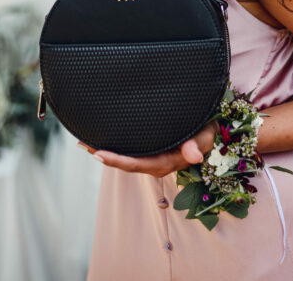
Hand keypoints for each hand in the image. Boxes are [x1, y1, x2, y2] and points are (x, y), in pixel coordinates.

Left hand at [76, 120, 218, 177]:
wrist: (207, 128)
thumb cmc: (206, 131)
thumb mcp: (206, 136)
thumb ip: (198, 144)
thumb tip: (193, 155)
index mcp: (167, 161)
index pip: (138, 164)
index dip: (118, 161)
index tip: (99, 154)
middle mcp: (156, 163)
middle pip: (127, 164)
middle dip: (106, 157)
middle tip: (85, 146)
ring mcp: (152, 157)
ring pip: (126, 158)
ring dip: (106, 152)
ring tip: (85, 143)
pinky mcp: (150, 150)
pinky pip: (130, 152)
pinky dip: (114, 147)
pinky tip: (99, 140)